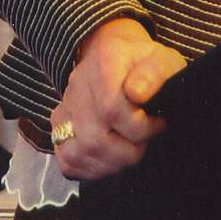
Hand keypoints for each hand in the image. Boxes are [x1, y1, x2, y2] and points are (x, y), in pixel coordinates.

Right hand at [50, 16, 186, 181]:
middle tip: (145, 142)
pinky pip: (66, 160)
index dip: (140, 127)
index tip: (159, 124)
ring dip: (109, 164)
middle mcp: (78, 88)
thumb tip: (137, 94)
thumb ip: (155, 73)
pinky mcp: (59, 125)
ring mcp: (65, 108)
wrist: (110, 50)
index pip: (111, 109)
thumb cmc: (141, 59)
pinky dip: (90, 169)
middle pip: (93, 139)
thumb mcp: (161, 58)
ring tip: (129, 152)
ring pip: (77, 154)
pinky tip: (110, 160)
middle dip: (127, 152)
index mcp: (104, 67)